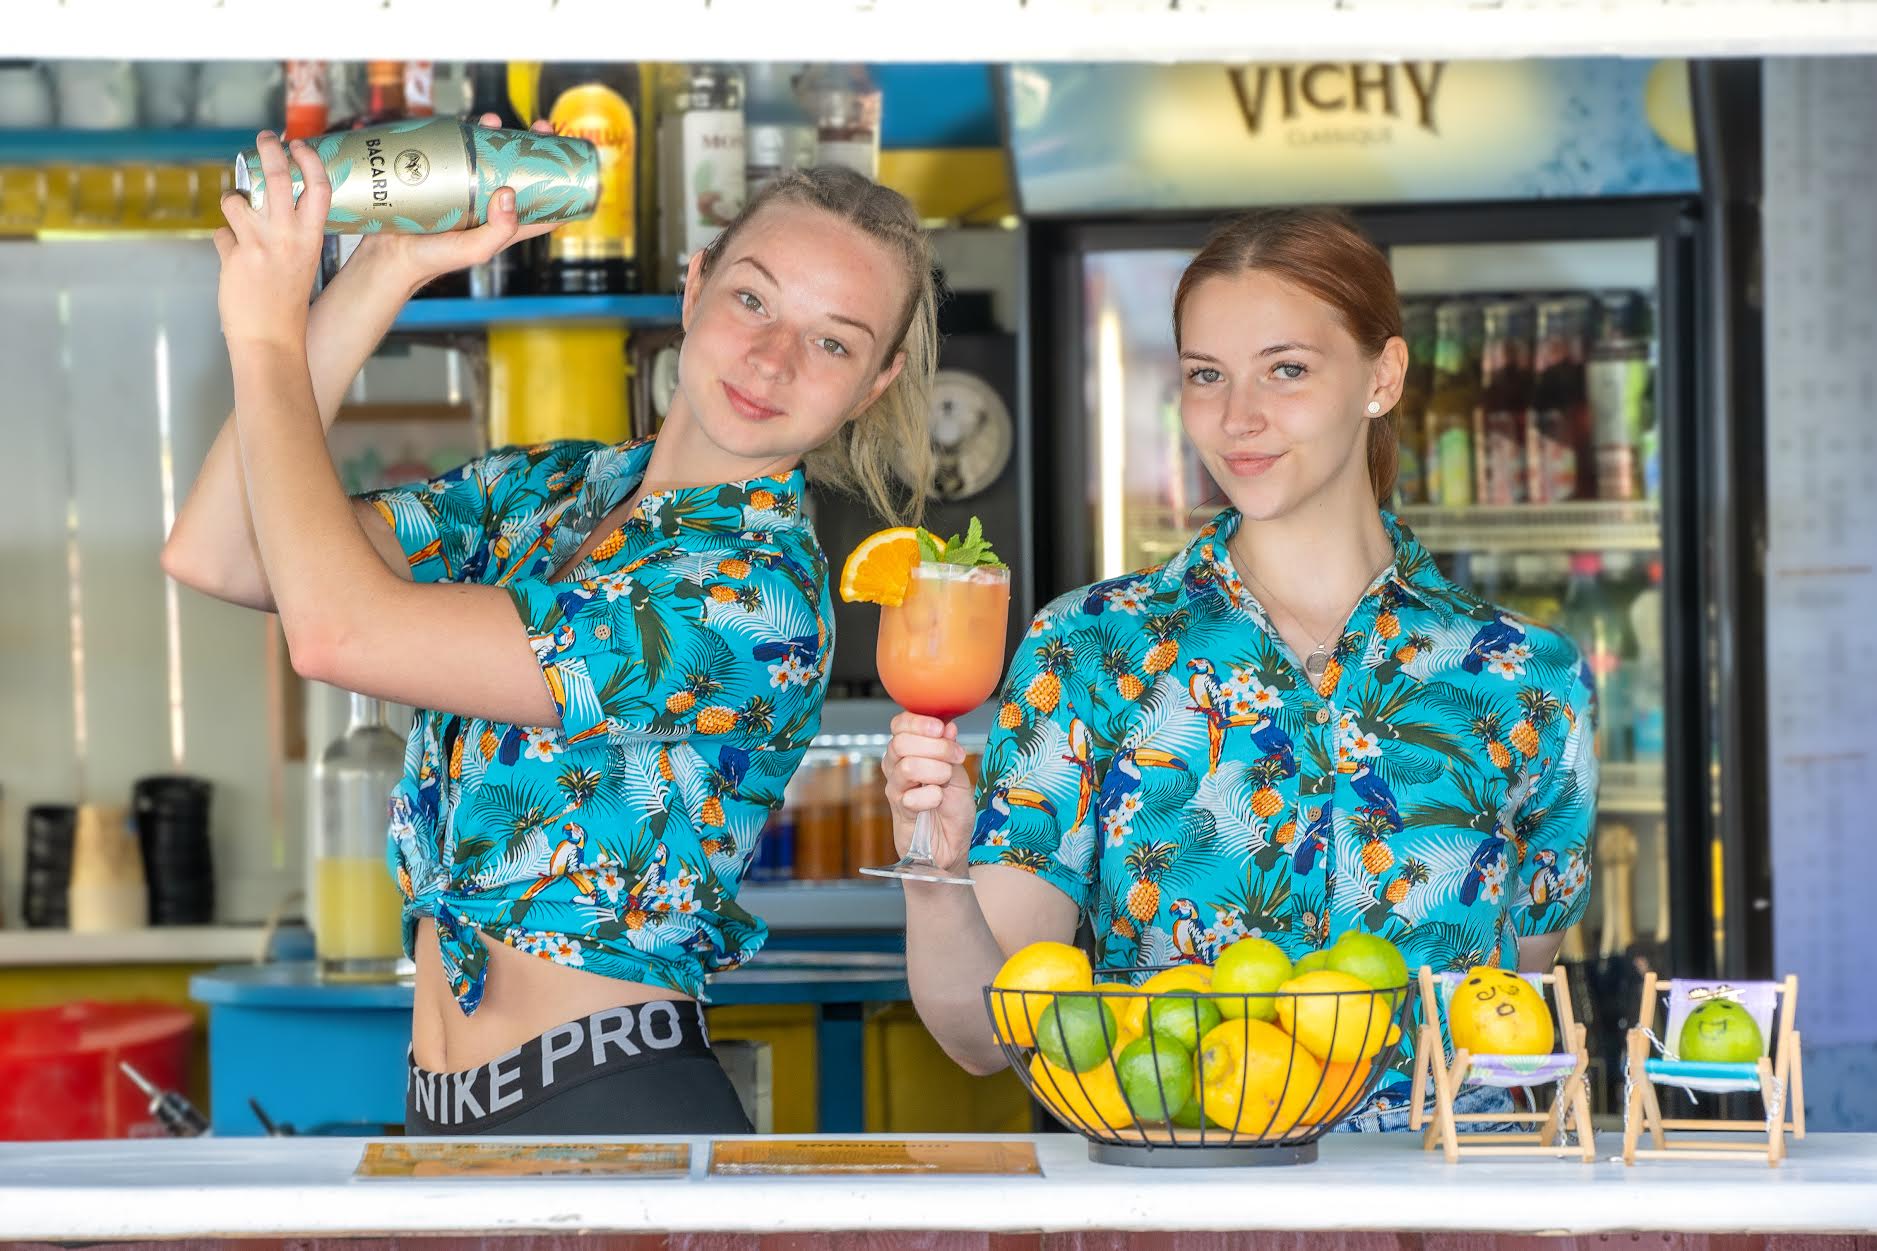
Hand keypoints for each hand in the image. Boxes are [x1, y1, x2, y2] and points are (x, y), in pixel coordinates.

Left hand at [214, 130, 326, 349]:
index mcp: (311, 238)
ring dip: (232, 203)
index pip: (319, 188)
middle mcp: (287, 236)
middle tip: (264, 139)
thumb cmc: (288, 302)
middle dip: (269, 150)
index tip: (299, 145)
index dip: (309, 160)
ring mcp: (259, 243)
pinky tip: (233, 260)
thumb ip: (290, 232)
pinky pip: (221, 233)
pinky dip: (224, 242)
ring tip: (237, 216)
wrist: (271, 337)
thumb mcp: (302, 262)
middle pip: (278, 177)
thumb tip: (265, 203)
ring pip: (235, 200)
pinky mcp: (234, 254)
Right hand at [354, 115, 565, 284]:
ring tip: (497, 121)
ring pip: (490, 159)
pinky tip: (468, 124)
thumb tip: (509, 194)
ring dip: (498, 137)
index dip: (565, 188)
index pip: (546, 208)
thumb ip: (499, 230)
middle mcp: (490, 206)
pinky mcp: (442, 180)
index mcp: (506, 225)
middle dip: (532, 150)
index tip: (572, 162)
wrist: (387, 255)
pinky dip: (465, 137)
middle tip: (540, 127)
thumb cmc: (433, 259)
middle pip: (520, 174)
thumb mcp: (475, 250)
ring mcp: (466, 191)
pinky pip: (458, 153)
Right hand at [881, 714, 977, 874]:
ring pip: (907, 766)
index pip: (900, 724)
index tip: (940, 729)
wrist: (951, 844)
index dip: (918, 722)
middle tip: (955, 758)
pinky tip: (937, 802)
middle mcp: (897, 765)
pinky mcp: (899, 810)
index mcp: (910, 750)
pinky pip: (911, 797)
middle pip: (901, 742)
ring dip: (936, 772)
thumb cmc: (952, 809)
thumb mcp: (958, 774)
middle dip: (936, 747)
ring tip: (945, 782)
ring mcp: (897, 787)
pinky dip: (932, 798)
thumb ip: (950, 750)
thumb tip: (947, 725)